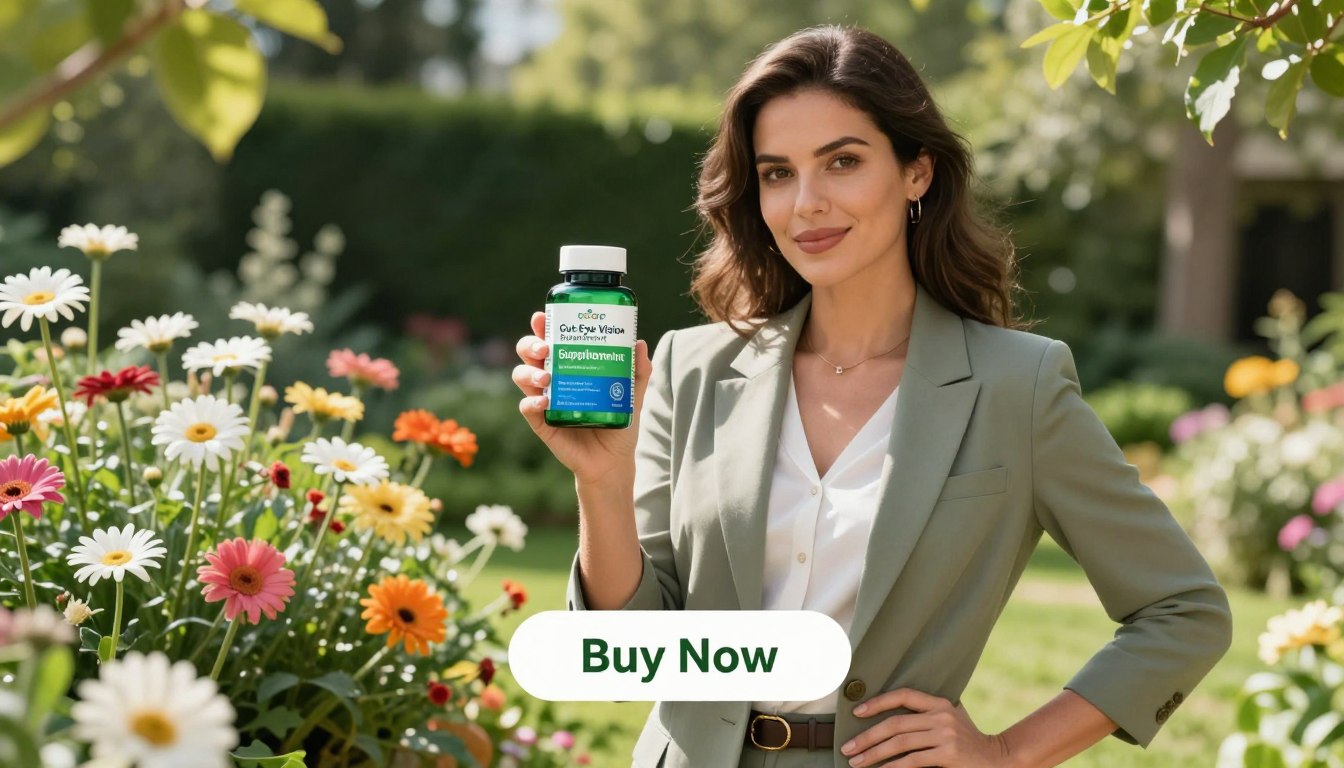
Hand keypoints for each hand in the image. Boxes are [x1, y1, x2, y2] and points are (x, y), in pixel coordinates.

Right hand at [513, 311, 651, 486]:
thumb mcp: (632, 395)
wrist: (613, 460)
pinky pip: (527, 408)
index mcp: (569, 365)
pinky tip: (543, 402)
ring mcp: (544, 400)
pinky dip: (531, 403)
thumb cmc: (618, 422)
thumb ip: (638, 372)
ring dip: (528, 373)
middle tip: (545, 348)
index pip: (550, 339)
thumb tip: (639, 343)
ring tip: (546, 378)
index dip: (541, 326)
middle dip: (530, 344)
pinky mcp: (541, 423)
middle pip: (528, 353)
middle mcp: (552, 379)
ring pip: (521, 376)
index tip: (542, 317)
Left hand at [841, 688, 1012, 766]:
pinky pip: (913, 760)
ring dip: (873, 754)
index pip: (903, 695)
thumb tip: (890, 718)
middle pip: (895, 724)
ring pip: (899, 743)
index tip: (857, 711)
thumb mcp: (950, 720)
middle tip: (848, 748)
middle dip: (867, 737)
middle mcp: (941, 715)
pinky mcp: (948, 753)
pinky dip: (893, 767)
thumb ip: (927, 716)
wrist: (999, 759)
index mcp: (940, 703)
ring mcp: (945, 734)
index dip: (877, 702)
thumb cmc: (968, 742)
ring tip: (856, 762)